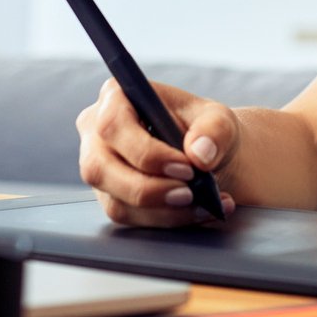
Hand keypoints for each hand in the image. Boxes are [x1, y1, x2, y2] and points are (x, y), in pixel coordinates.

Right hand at [74, 78, 239, 226]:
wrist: (208, 156)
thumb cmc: (204, 129)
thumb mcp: (219, 119)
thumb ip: (214, 130)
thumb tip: (200, 154)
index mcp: (115, 97)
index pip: (114, 125)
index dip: (146, 151)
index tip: (186, 168)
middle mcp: (97, 133)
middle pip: (101, 168)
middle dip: (148, 188)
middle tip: (190, 194)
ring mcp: (100, 169)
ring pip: (115, 200)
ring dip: (163, 210)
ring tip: (204, 205)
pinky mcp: (111, 197)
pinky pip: (130, 218)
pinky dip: (168, 219)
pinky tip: (199, 212)